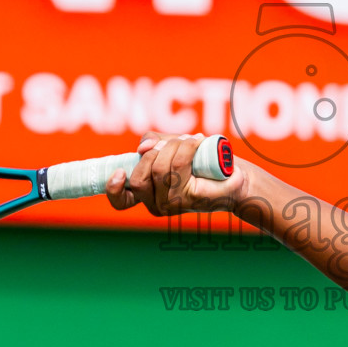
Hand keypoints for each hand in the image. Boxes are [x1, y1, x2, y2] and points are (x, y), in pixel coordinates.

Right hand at [104, 131, 245, 215]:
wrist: (234, 173)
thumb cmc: (200, 160)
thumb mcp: (170, 145)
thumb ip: (152, 142)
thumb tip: (142, 147)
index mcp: (146, 194)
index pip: (120, 201)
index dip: (113, 188)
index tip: (120, 172)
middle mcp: (156, 204)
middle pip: (140, 176)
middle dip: (157, 151)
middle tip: (178, 142)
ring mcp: (172, 205)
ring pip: (160, 168)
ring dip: (176, 146)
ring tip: (192, 142)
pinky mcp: (189, 198)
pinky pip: (179, 165)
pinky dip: (187, 147)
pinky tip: (197, 142)